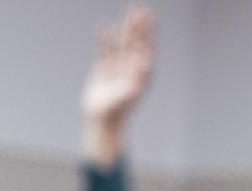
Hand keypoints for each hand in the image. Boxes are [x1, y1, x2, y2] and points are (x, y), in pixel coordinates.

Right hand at [82, 6, 155, 165]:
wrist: (102, 120)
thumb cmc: (118, 109)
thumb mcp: (130, 93)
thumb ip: (138, 77)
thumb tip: (146, 62)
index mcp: (142, 72)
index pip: (146, 46)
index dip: (148, 31)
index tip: (149, 15)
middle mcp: (132, 68)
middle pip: (136, 41)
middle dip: (138, 25)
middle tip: (139, 7)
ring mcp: (118, 68)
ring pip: (122, 43)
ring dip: (125, 29)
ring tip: (128, 13)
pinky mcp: (103, 70)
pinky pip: (105, 51)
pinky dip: (105, 39)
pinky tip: (105, 28)